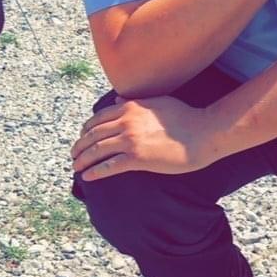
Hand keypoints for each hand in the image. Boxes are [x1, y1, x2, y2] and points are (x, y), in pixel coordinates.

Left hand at [71, 97, 214, 178]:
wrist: (203, 132)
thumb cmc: (185, 117)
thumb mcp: (158, 101)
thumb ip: (135, 102)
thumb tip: (118, 99)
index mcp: (129, 107)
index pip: (98, 119)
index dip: (85, 130)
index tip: (81, 138)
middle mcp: (126, 121)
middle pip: (93, 135)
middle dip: (80, 146)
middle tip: (73, 155)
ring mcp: (131, 140)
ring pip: (97, 150)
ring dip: (83, 160)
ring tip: (76, 167)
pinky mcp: (138, 158)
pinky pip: (110, 166)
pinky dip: (95, 172)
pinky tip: (88, 177)